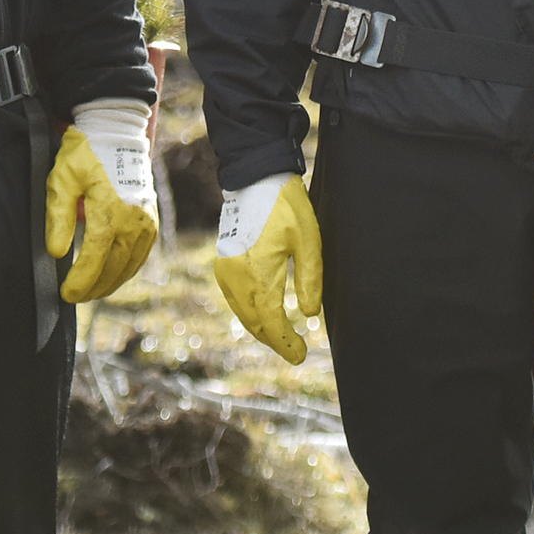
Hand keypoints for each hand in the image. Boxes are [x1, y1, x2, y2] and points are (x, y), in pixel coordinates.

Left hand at [49, 101, 160, 303]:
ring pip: (129, 266)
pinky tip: (112, 276)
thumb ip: (58, 218)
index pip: (93, 259)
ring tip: (90, 292)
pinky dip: (126, 270)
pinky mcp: (151, 221)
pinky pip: (140, 255)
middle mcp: (132, 221)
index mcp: (109, 211)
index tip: (66, 294)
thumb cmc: (85, 155)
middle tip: (74, 297)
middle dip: (93, 287)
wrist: (116, 134)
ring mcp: (145, 222)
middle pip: (113, 268)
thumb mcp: (63, 181)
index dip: (80, 281)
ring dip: (110, 283)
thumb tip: (57, 252)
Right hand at [209, 175, 322, 363]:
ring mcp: (225, 271)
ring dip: (262, 329)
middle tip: (296, 352)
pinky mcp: (223, 264)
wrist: (255, 179)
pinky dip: (250, 314)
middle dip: (275, 341)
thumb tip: (309, 314)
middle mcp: (236, 277)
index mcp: (258, 274)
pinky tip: (264, 316)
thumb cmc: (286, 206)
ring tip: (283, 339)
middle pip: (254, 323)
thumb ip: (309, 279)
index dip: (286, 342)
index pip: (271, 321)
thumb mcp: (308, 241)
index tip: (301, 354)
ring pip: (242, 313)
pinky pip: (235, 300)